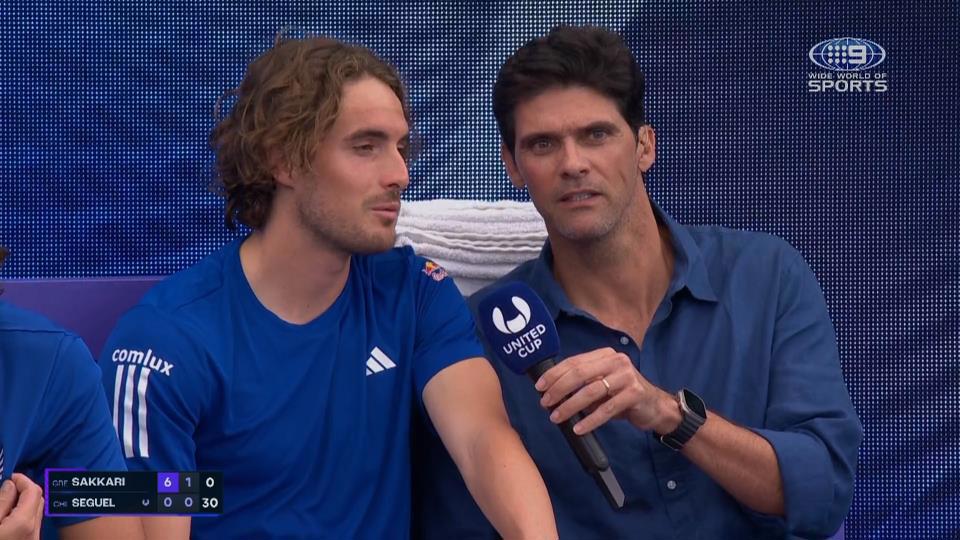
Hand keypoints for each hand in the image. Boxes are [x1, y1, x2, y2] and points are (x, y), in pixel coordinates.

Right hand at [0, 474, 43, 539]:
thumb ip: (2, 502)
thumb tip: (10, 485)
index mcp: (24, 522)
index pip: (34, 491)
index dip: (22, 480)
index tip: (9, 477)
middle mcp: (34, 531)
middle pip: (38, 500)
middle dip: (24, 490)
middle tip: (6, 488)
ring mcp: (34, 539)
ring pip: (36, 513)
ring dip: (24, 503)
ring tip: (6, 501)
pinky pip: (32, 524)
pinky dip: (23, 515)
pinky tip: (8, 516)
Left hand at [535, 347, 680, 434]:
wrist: (656, 407)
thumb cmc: (623, 396)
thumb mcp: (603, 384)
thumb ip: (583, 383)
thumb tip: (552, 392)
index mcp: (605, 355)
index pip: (574, 362)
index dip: (554, 374)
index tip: (539, 387)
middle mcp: (616, 361)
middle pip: (579, 374)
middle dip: (558, 389)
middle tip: (545, 403)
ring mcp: (627, 376)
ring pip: (591, 391)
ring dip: (570, 406)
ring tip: (556, 417)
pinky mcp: (635, 394)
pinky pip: (607, 409)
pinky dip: (590, 420)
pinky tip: (579, 429)